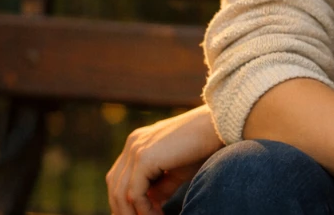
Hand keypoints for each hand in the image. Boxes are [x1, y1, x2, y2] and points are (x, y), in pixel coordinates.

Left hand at [106, 105, 222, 214]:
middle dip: (123, 208)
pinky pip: (135, 192)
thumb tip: (150, 204)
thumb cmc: (203, 146)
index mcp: (138, 142)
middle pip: (115, 184)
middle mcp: (133, 143)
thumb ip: (160, 186)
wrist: (218, 127)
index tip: (139, 214)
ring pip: (121, 191)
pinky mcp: (145, 157)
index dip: (124, 199)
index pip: (119, 177)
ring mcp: (136, 148)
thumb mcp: (177, 170)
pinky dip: (143, 208)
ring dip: (133, 212)